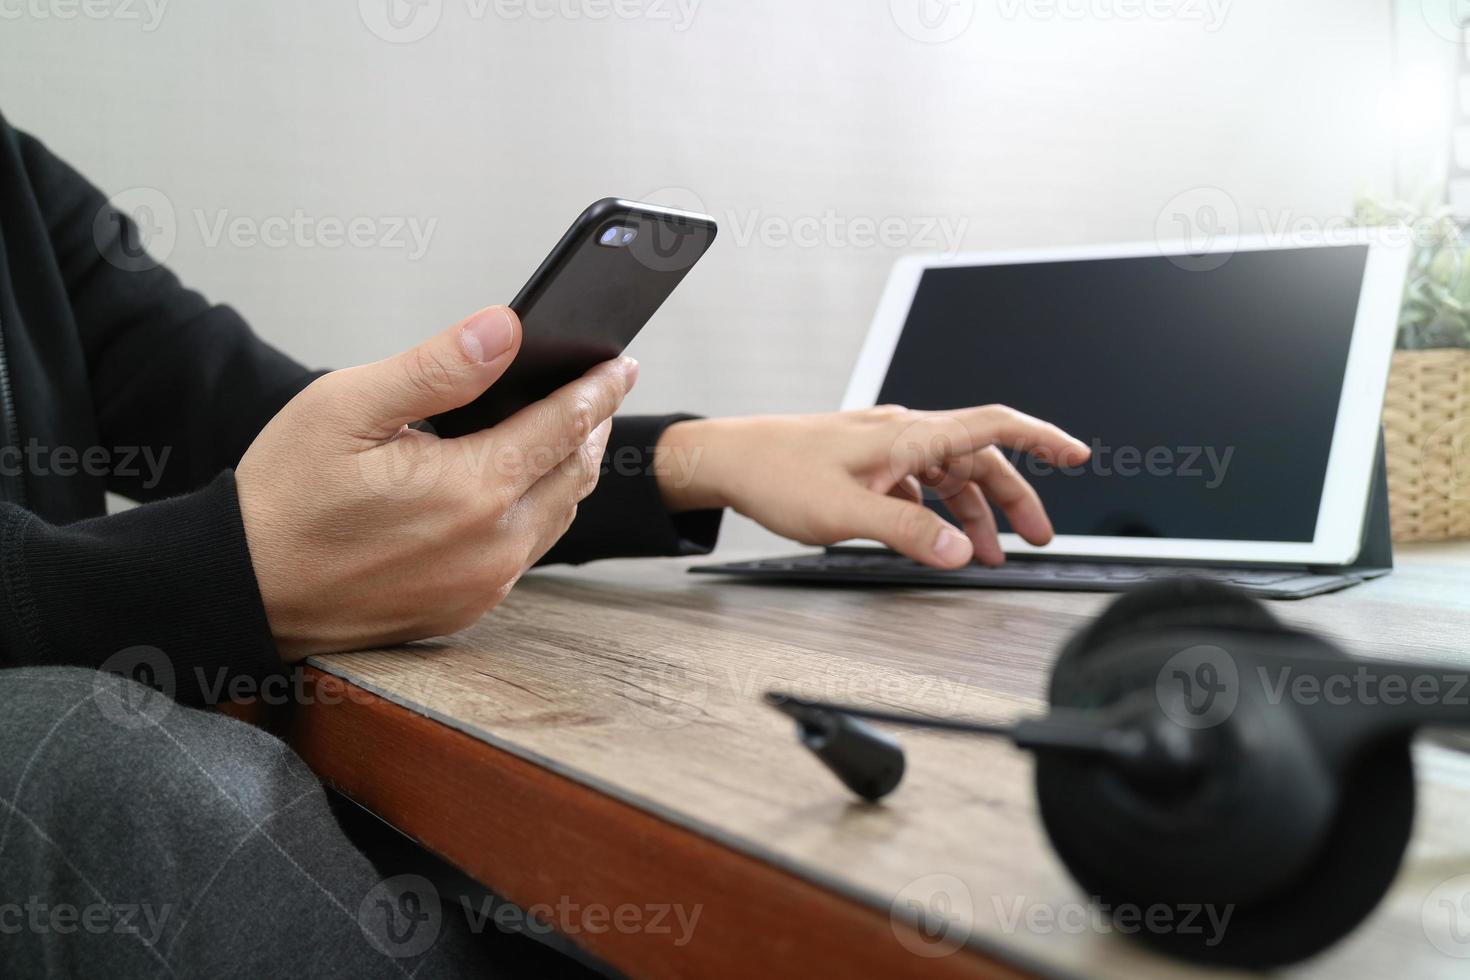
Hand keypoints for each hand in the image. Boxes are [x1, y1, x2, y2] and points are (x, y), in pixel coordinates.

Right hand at [236, 306, 637, 660]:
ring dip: (570, 470)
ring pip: (557, 516)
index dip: (598, 389)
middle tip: (600, 391)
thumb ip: (437, 367)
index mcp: (473, 489)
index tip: (622, 364)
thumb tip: (504, 330)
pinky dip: (538, 511)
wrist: (243, 589)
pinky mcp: (467, 608)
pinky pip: (526, 553)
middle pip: (575, 473)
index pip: (565, 425)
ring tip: (569, 430)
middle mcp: (493, 545)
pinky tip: (521, 486)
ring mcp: (483, 584)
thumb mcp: (348, 408)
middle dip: (593, 426)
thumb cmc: (285, 495)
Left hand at [654, 405, 1088, 567]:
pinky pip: (917, 486)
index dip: (1042, 438)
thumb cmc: (775, 472)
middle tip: (1038, 538)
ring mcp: (884, 448)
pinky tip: (931, 540)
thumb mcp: (845, 512)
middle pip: (978, 459)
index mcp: (908, 435)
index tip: (1077, 454)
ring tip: (986, 555)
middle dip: (1014, 499)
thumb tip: (959, 550)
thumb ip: (906, 533)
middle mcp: (902, 434)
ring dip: (972, 513)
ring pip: (947, 476)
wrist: (726, 459)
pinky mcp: (865, 465)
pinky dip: (934, 513)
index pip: (993, 426)